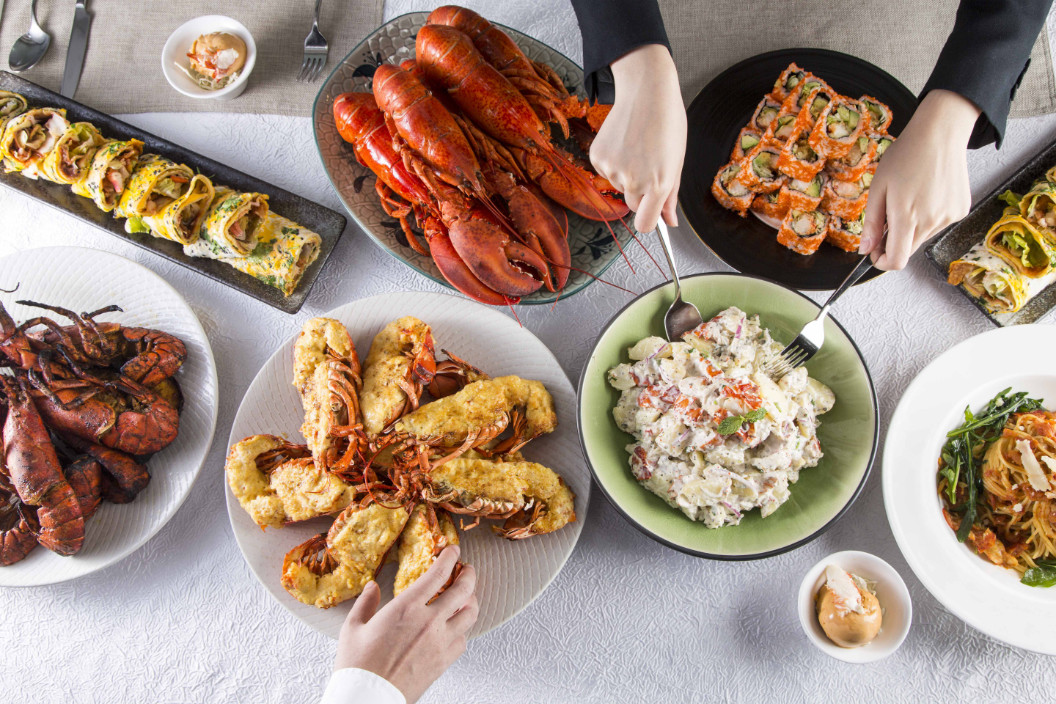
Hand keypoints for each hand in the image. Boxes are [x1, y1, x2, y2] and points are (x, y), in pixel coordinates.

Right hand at [334, 546, 476, 703]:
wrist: (369, 699)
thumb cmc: (358, 665)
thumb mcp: (353, 628)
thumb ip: (365, 603)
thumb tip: (372, 586)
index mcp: (406, 607)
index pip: (438, 574)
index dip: (450, 558)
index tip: (453, 551)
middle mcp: (429, 621)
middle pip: (463, 590)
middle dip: (469, 575)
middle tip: (468, 569)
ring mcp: (440, 642)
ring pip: (470, 614)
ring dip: (471, 601)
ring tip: (467, 596)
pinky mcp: (444, 661)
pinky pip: (463, 639)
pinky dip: (463, 629)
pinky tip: (456, 627)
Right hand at [589, 43, 686, 232]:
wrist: (646, 91)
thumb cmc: (667, 123)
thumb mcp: (676, 161)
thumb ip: (671, 196)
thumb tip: (670, 222)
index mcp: (659, 184)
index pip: (646, 224)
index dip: (648, 220)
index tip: (650, 213)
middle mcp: (634, 181)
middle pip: (633, 205)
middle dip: (640, 192)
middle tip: (649, 164)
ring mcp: (613, 170)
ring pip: (620, 186)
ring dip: (627, 174)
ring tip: (638, 147)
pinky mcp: (598, 158)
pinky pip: (606, 172)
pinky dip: (614, 162)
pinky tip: (624, 142)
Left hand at [859, 89, 979, 269]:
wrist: (940, 134)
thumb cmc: (906, 156)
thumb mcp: (878, 188)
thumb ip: (873, 223)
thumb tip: (866, 250)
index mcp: (907, 216)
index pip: (897, 260)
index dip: (883, 262)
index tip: (876, 254)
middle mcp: (931, 221)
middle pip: (908, 250)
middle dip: (894, 243)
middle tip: (887, 221)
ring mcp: (949, 217)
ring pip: (923, 237)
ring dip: (912, 228)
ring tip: (909, 199)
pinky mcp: (960, 210)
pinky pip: (938, 224)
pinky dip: (928, 218)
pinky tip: (927, 195)